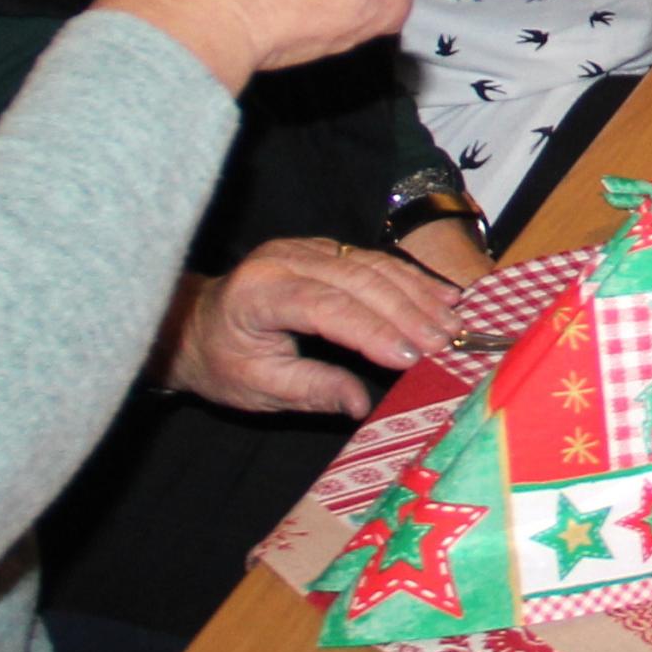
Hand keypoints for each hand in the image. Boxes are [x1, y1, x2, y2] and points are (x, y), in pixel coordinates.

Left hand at [161, 235, 457, 418]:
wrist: (197, 326)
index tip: (412, 357)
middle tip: (447, 341)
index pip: (326, 307)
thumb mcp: (260, 388)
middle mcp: (285, 259)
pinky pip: (374, 260)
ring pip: (373, 264)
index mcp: (260, 292)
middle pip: (358, 279)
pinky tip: (443, 295)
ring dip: (418, 294)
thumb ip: (312, 390)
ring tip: (454, 322)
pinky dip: (411, 279)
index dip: (373, 330)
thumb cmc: (225, 363)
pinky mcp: (325, 249)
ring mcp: (307, 247)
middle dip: (408, 311)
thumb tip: (362, 404)